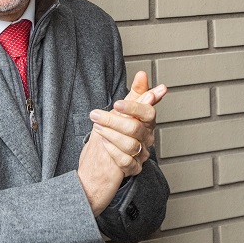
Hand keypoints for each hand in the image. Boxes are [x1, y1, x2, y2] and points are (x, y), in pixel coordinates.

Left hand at [77, 71, 163, 214]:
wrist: (104, 161)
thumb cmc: (118, 130)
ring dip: (110, 135)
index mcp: (148, 122)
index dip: (134, 107)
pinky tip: (103, 144)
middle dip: (113, 120)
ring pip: (130, 145)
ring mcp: (142, 154)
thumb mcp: (125, 109)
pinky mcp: (134, 169)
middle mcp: (148, 138)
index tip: (117, 103)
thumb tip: (142, 73)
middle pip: (135, 128)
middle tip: (95, 115)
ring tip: (97, 128)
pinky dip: (113, 152)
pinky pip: (126, 162)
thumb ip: (137, 92)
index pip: (148, 112)